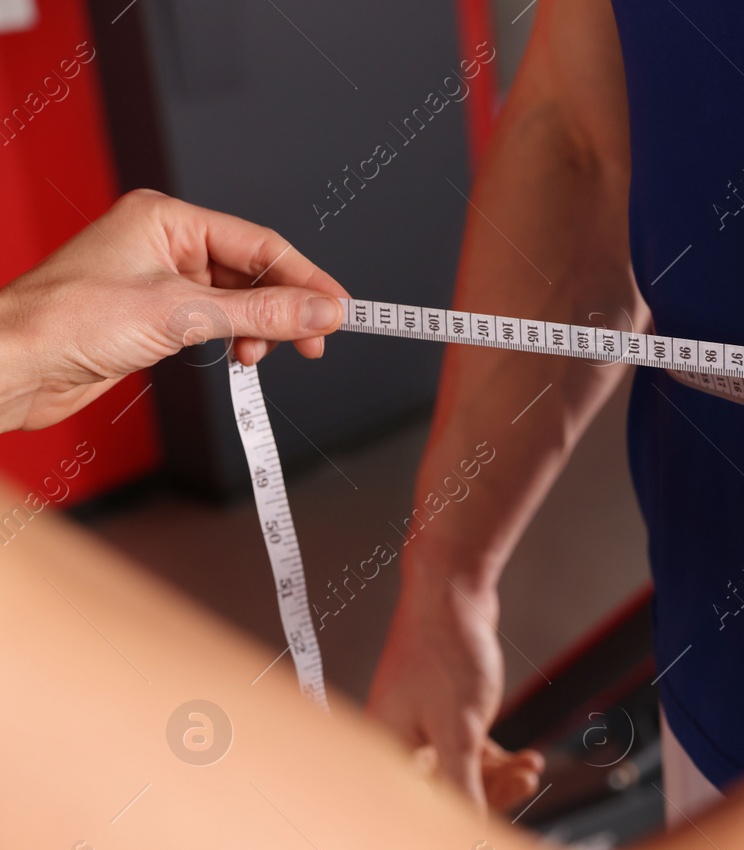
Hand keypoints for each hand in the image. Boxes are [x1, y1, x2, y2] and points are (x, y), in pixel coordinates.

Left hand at [0, 189, 347, 432]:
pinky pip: (214, 320)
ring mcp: (159, 279)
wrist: (13, 365)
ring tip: (263, 354)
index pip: (258, 243)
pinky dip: (235, 338)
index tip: (339, 308)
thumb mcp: (181, 315)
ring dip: (259, 328)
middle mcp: (164, 243)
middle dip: (284, 308)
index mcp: (167, 218)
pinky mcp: (154, 315)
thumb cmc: (67, 322)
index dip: (304, 277)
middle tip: (315, 340)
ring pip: (236, 299)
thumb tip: (319, 310)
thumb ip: (260, 313)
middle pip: (251, 271)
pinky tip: (239, 355)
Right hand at [368, 576, 541, 811]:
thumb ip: (462, 786)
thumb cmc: (444, 652)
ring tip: (532, 768)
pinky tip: (526, 758)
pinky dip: (496, 759)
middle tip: (526, 786)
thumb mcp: (459, 729)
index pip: (419, 809)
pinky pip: (469, 752)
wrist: (451, 591)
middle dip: (488, 795)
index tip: (490, 843)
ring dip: (499, 777)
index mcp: (386, 751)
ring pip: (461, 773)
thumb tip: (467, 834)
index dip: (455, 826)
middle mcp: (396, 745)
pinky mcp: (442, 715)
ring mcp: (420, 730)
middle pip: (442, 794)